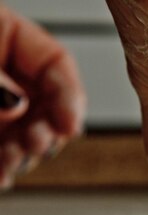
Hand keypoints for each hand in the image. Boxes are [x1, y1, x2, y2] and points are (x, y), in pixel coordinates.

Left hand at [0, 5, 85, 188]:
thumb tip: (18, 104)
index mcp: (4, 34)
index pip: (57, 63)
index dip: (69, 96)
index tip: (69, 125)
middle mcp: (5, 72)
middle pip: (47, 104)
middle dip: (46, 130)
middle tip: (38, 143)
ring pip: (26, 133)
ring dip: (24, 154)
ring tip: (12, 163)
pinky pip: (3, 151)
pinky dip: (4, 167)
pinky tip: (4, 175)